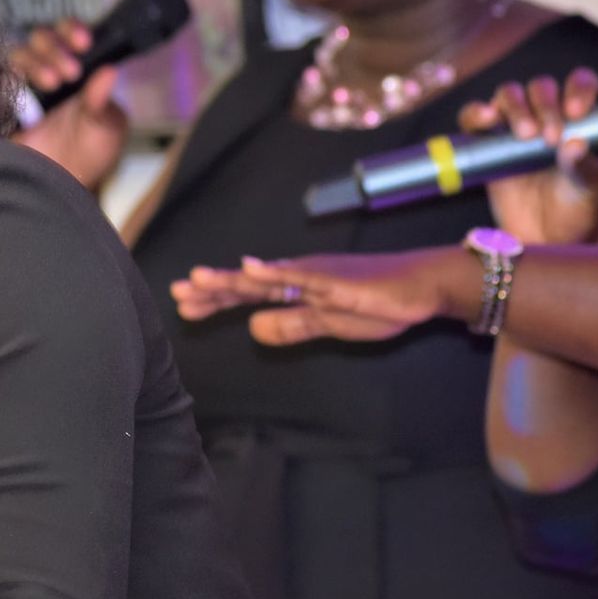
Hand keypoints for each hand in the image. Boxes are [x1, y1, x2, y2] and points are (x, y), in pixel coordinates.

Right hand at [12, 20, 126, 189]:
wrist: (56, 187)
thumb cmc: (86, 156)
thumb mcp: (104, 128)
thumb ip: (102, 101)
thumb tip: (110, 71)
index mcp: (76, 71)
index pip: (69, 35)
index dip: (73, 31)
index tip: (84, 43)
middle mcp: (47, 72)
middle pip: (41, 38)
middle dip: (56, 48)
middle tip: (71, 73)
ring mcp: (21, 86)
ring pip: (19, 53)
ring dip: (36, 61)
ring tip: (51, 83)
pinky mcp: (1, 101)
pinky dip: (9, 76)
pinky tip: (25, 90)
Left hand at [174, 252, 465, 345]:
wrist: (421, 287)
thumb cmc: (376, 302)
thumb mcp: (328, 324)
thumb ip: (292, 327)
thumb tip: (253, 330)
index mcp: (295, 290)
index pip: (247, 295)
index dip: (215, 301)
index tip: (182, 307)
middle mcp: (298, 277)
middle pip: (248, 284)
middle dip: (212, 290)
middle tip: (176, 293)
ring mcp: (315, 275)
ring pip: (266, 278)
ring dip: (232, 279)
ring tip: (198, 278)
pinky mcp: (336, 280)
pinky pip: (301, 277)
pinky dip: (275, 272)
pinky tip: (251, 269)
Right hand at [461, 68, 597, 245]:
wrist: (545, 241)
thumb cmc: (575, 212)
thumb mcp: (587, 190)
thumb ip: (582, 167)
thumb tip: (576, 144)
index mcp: (578, 121)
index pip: (579, 84)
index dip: (578, 88)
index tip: (576, 112)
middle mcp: (545, 117)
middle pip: (540, 88)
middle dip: (545, 105)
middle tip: (548, 137)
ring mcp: (512, 128)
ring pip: (509, 95)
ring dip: (516, 106)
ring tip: (523, 134)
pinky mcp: (485, 144)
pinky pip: (474, 118)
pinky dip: (477, 113)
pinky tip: (487, 119)